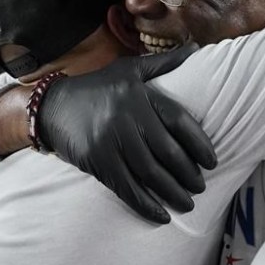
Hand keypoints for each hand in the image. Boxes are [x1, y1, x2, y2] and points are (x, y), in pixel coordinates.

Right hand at [38, 46, 217, 223]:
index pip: (178, 121)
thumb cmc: (97, 87)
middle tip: (201, 185)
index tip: (213, 161)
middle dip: (188, 173)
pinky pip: (126, 188)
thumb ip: (162, 63)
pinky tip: (162, 216)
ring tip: (188, 202)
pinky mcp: (98, 161)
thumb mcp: (128, 69)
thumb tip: (195, 49)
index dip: (198, 143)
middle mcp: (127, 117)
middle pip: (167, 151)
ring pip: (149, 173)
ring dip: (172, 192)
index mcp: (139, 95)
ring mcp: (111, 141)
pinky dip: (145, 204)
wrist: (52, 107)